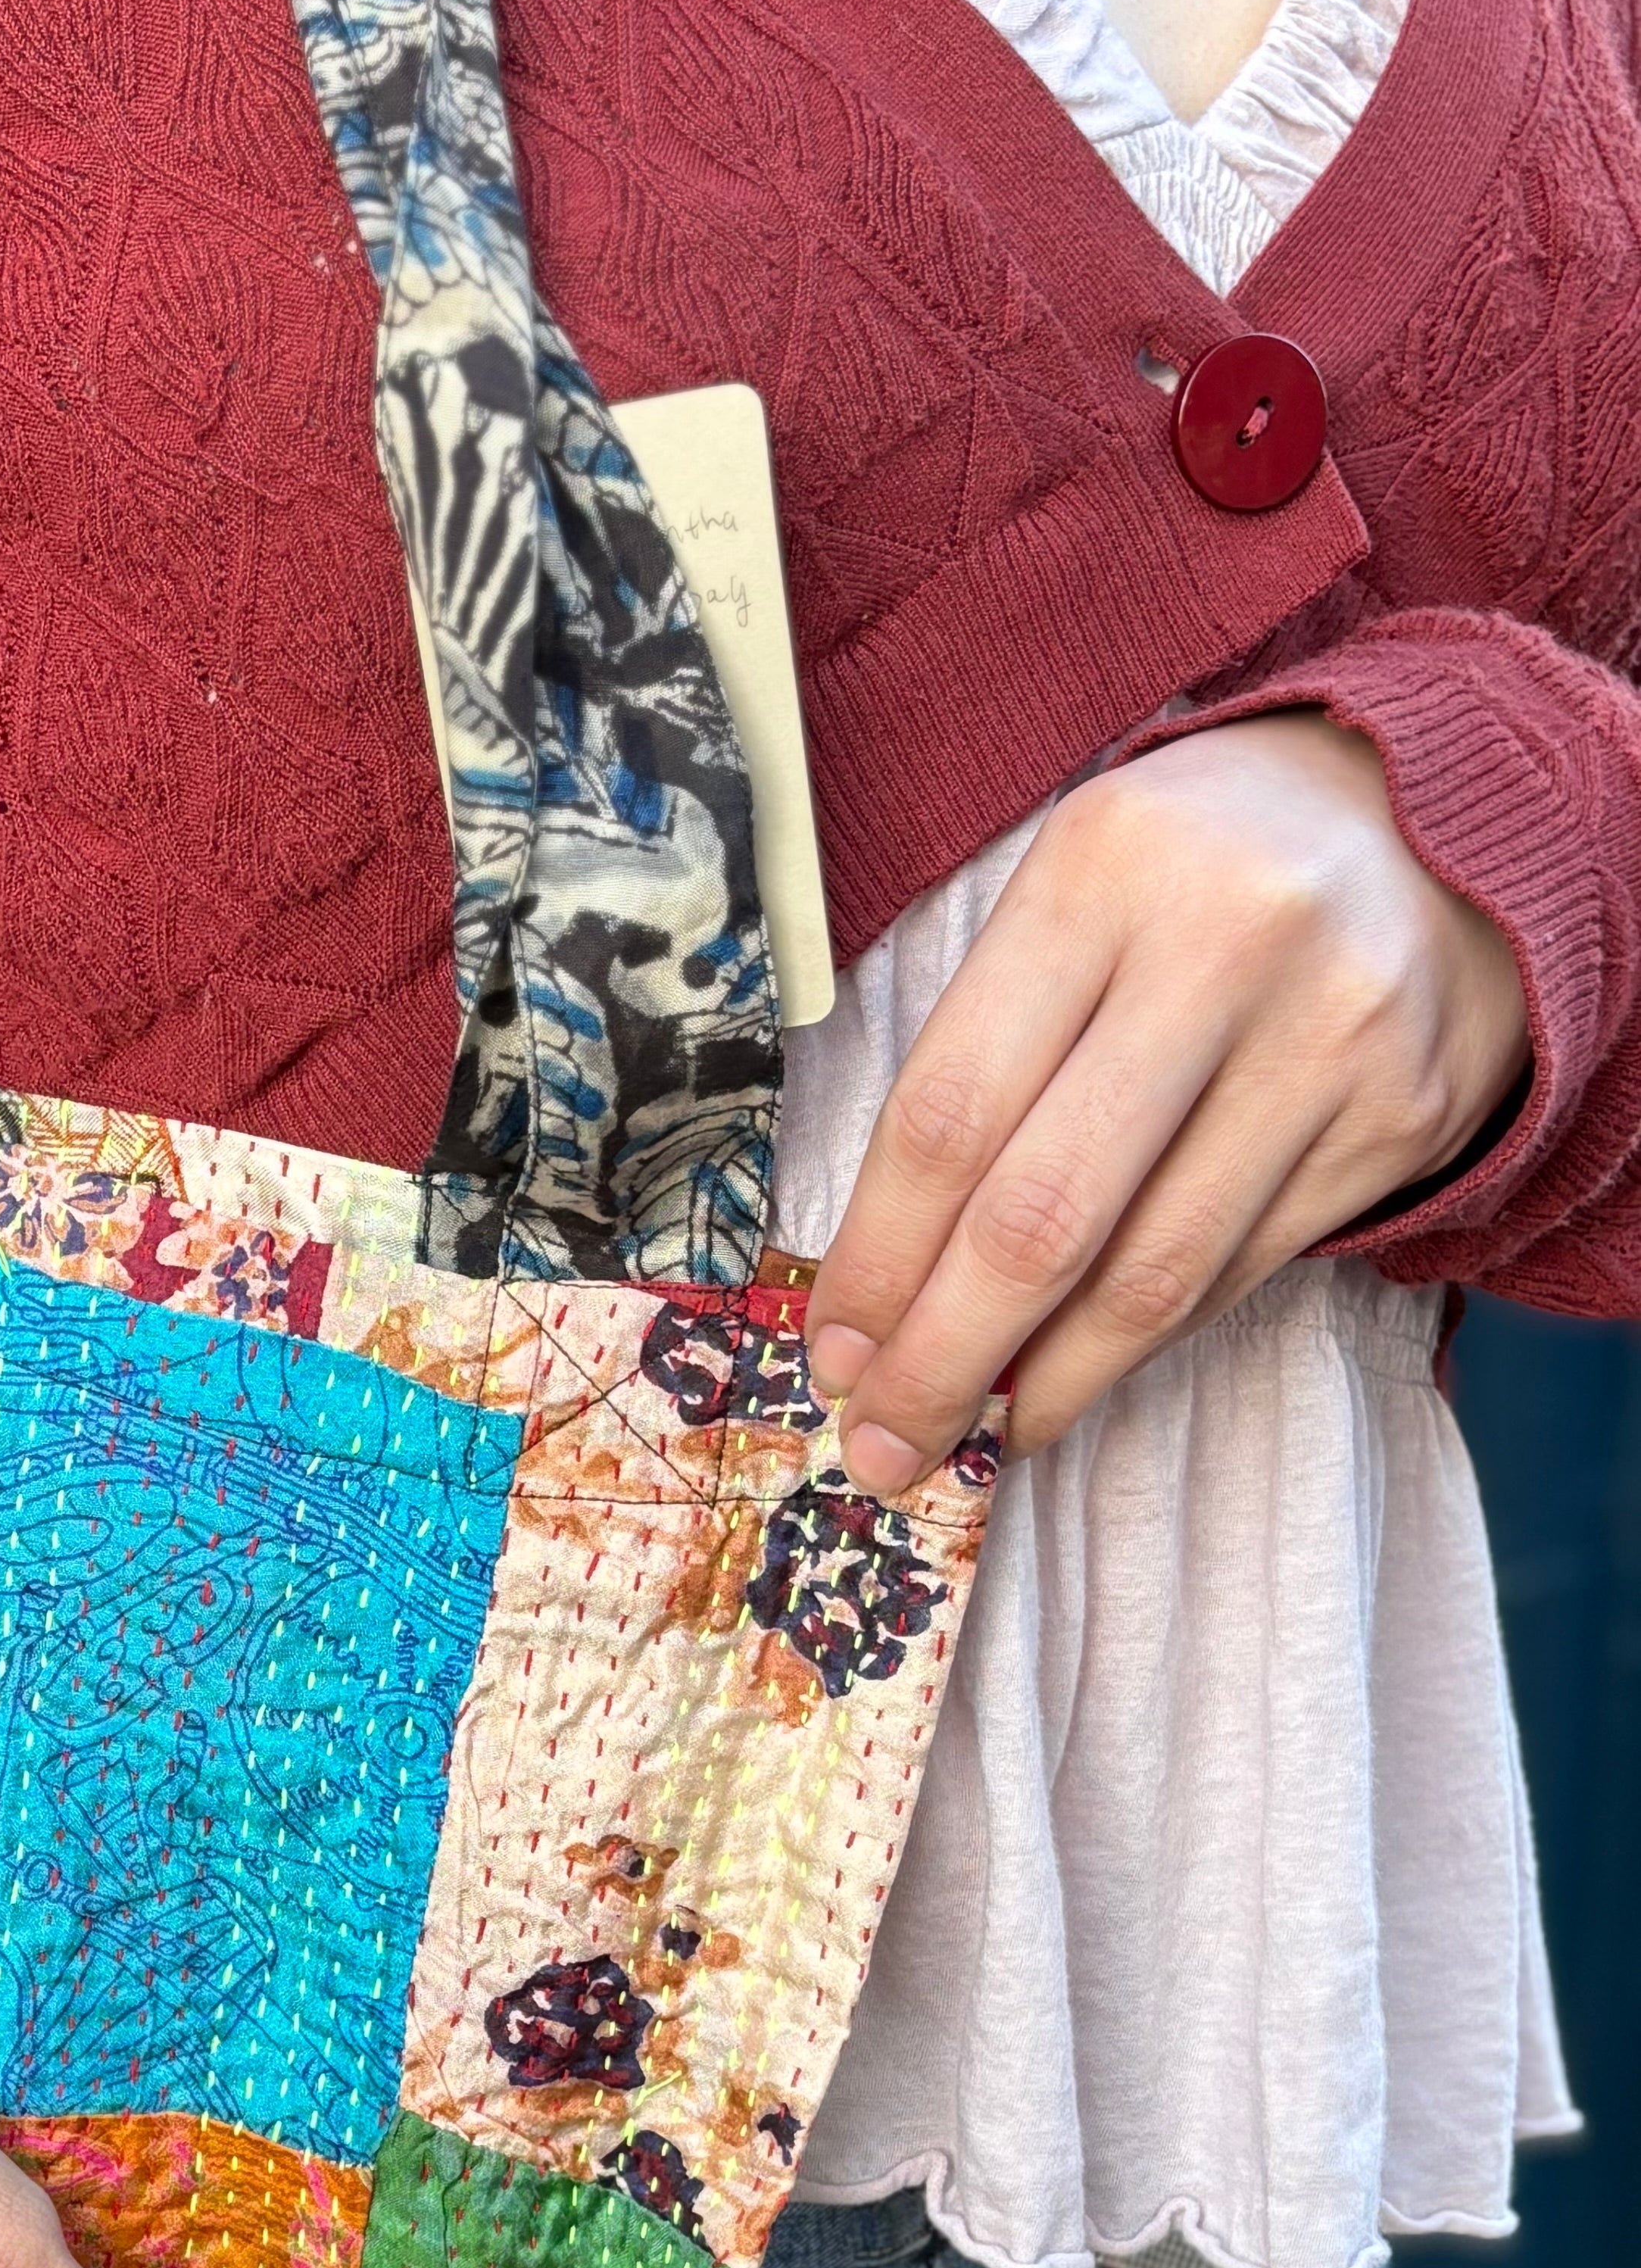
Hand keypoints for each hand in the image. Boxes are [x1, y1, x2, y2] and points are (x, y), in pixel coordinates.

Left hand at [806, 715, 1527, 1488]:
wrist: (1437, 818)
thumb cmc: (1196, 865)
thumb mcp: (1074, 887)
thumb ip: (983, 1045)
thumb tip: (883, 1273)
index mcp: (1102, 875)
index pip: (950, 1112)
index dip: (876, 1259)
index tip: (831, 1352)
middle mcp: (1226, 950)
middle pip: (1044, 1217)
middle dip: (944, 1360)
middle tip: (883, 1450)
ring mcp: (1329, 1041)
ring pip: (1153, 1273)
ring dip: (1045, 1383)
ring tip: (974, 1438)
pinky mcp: (1399, 1119)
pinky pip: (1239, 1271)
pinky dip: (1143, 1340)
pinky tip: (1079, 1373)